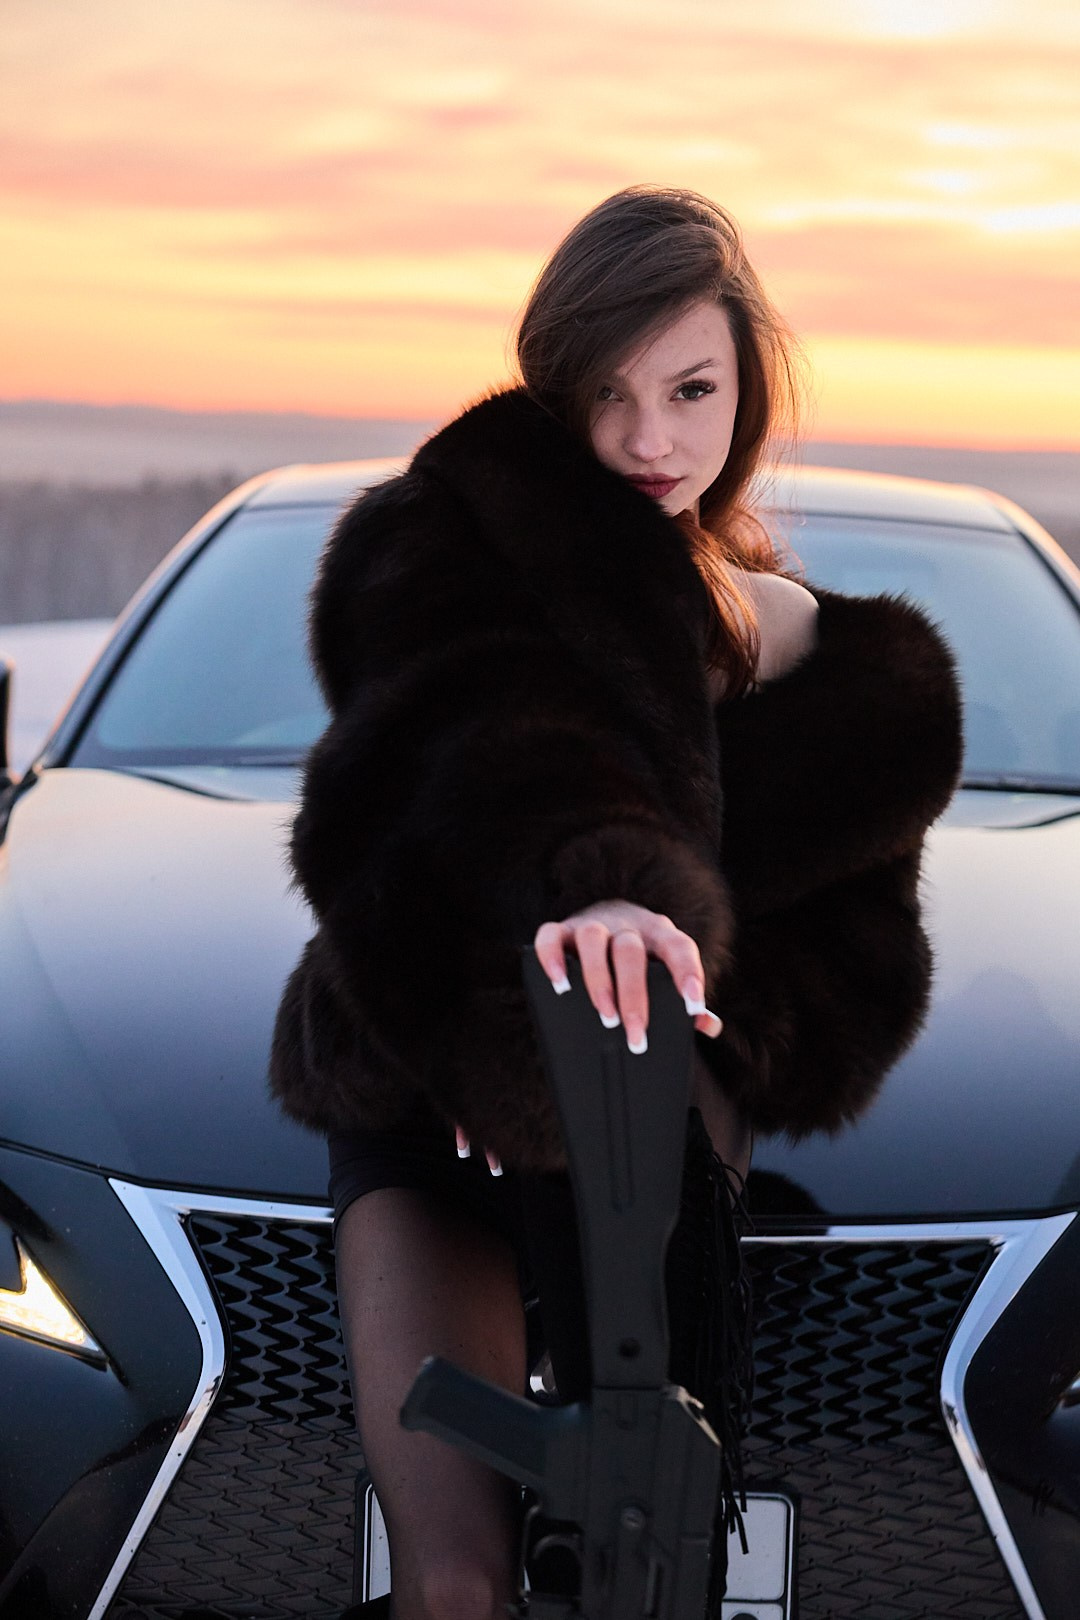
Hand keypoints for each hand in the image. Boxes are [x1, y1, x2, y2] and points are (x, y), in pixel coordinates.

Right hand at [533, 899, 723, 1053]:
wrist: (610, 914)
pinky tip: (558, 984)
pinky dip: (552, 958)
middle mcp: (627, 925)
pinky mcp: (563, 928)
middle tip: (637, 1035)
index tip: (693, 1005)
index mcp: (660, 934)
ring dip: (598, 980)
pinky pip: (551, 936)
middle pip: (631, 952)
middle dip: (634, 996)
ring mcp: (593, 924)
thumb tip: (709, 1026)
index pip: (679, 947)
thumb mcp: (666, 970)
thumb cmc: (644, 956)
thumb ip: (684, 997)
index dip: (688, 973)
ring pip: (593, 941)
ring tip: (604, 1016)